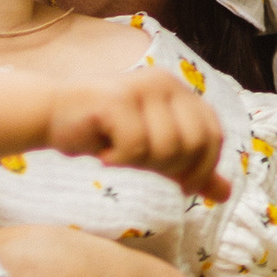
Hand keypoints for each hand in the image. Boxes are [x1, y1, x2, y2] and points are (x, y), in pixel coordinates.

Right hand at [41, 64, 227, 199]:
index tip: (181, 185)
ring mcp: (141, 88)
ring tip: (118, 152)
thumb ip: (189, 169)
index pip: (214, 134)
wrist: (53, 115)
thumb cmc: (104, 133)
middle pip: (195, 143)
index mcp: (179, 90)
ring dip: (140, 163)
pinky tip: (102, 150)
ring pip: (167, 148)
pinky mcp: (116, 100)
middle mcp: (165, 82)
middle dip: (170, 167)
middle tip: (140, 164)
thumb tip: (224, 194)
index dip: (204, 167)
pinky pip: (136, 147)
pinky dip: (118, 160)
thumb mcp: (155, 152)